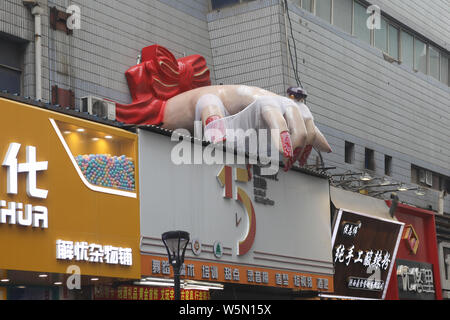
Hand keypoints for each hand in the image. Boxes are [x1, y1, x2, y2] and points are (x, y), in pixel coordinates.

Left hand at [163, 85, 331, 170]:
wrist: (224, 98)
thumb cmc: (218, 104)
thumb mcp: (208, 109)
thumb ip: (211, 119)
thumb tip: (217, 135)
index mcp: (259, 100)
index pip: (275, 115)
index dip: (281, 133)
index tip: (283, 153)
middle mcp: (277, 102)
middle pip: (297, 118)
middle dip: (296, 141)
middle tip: (286, 161)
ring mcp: (286, 109)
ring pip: (307, 122)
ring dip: (307, 143)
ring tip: (296, 162)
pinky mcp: (289, 118)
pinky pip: (309, 127)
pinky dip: (316, 139)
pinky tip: (323, 149)